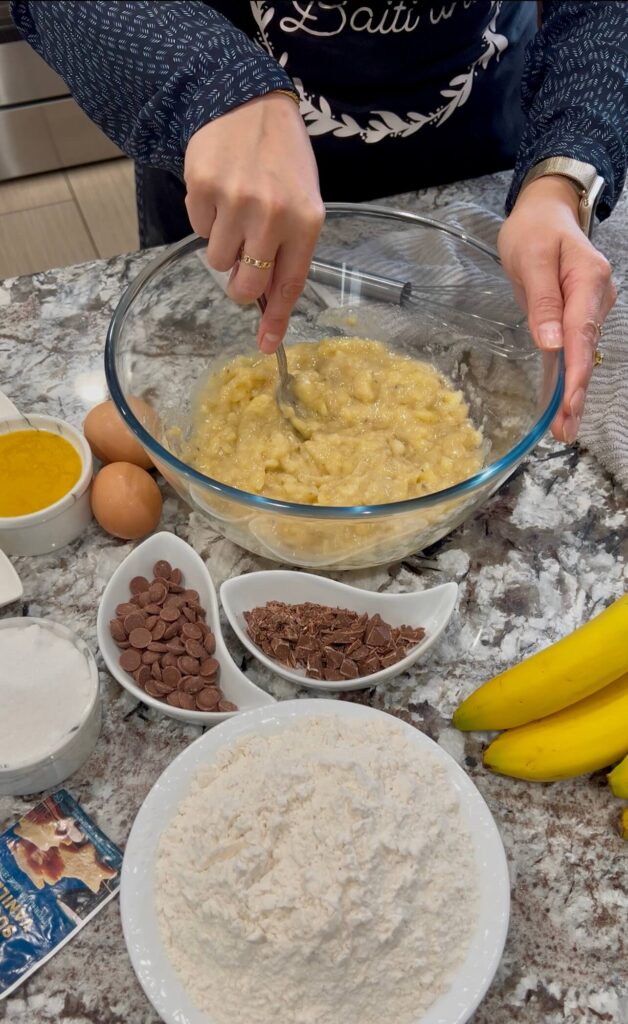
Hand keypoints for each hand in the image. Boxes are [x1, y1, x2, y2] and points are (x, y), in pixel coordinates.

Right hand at [184, 93, 324, 352]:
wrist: (249, 103)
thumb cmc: (282, 160)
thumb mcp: (302, 202)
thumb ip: (289, 250)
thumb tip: (267, 302)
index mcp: (305, 221)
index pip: (288, 285)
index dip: (276, 320)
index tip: (267, 346)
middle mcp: (272, 214)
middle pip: (245, 285)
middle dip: (241, 284)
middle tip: (243, 261)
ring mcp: (235, 201)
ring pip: (217, 261)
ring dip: (224, 246)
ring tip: (236, 211)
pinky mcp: (203, 188)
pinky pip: (198, 230)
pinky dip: (207, 219)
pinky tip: (220, 192)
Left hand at [498, 176, 615, 442]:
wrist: (545, 212)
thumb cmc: (534, 231)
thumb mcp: (530, 258)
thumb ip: (542, 301)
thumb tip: (551, 342)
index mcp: (588, 280)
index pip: (581, 334)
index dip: (576, 372)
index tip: (569, 402)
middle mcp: (596, 297)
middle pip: (585, 351)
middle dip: (576, 393)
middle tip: (564, 430)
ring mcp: (590, 307)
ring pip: (581, 354)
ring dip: (572, 392)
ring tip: (563, 429)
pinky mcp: (577, 315)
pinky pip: (573, 349)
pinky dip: (568, 377)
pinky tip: (563, 405)